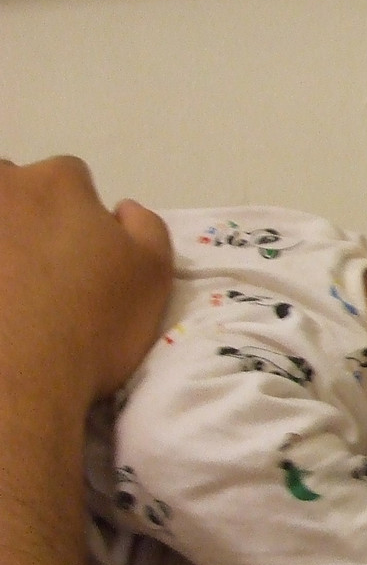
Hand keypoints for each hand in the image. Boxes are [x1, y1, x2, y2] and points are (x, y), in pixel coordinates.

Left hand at [0, 156, 172, 406]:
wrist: (16, 385)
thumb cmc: (93, 326)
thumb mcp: (154, 275)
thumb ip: (147, 227)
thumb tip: (123, 208)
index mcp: (58, 184)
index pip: (71, 179)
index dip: (80, 217)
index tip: (82, 257)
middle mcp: (2, 188)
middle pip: (12, 186)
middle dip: (24, 218)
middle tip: (37, 272)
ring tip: (9, 289)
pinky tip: (0, 307)